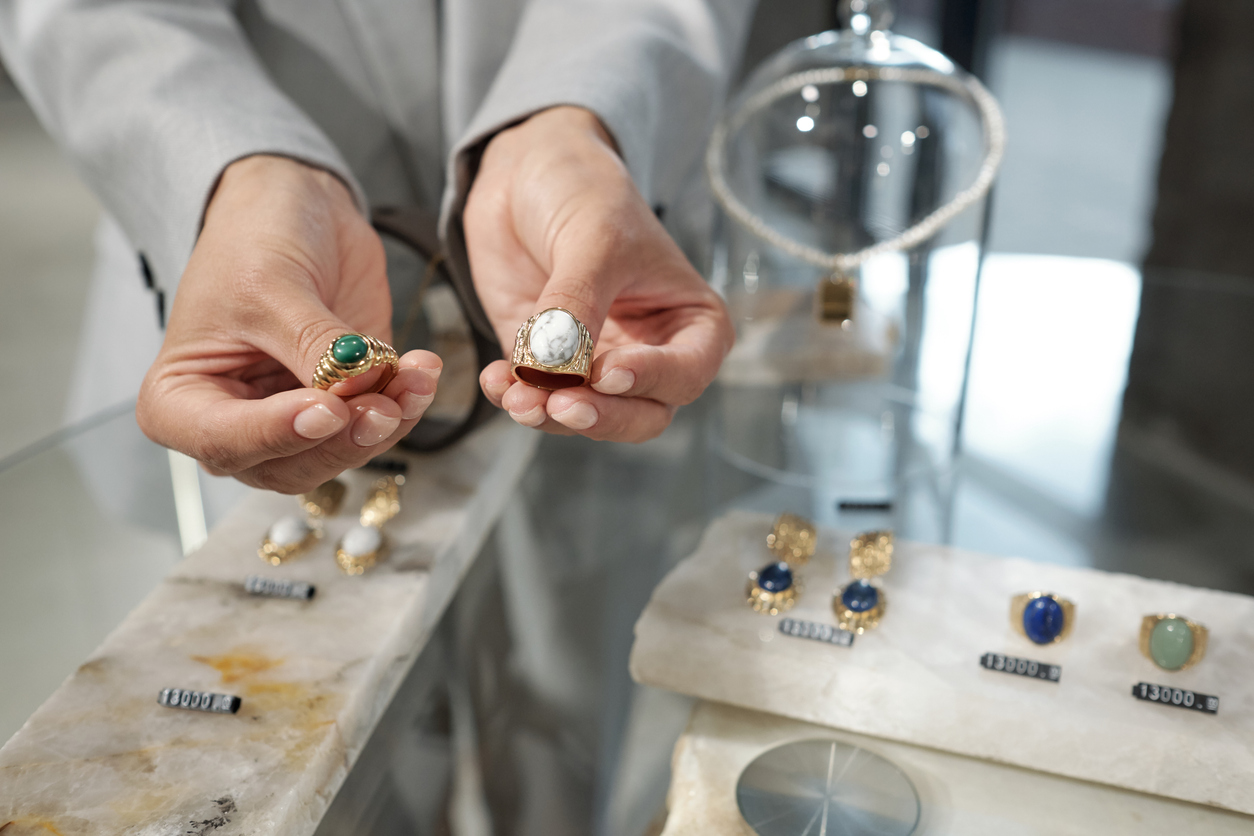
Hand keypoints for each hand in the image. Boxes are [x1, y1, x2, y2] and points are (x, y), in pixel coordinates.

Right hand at [137, 155, 441, 492]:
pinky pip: (378, 424)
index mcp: (182, 401)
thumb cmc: (253, 239)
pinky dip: (406, 404)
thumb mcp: (270, 285)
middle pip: (290, 464)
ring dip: (387, 422)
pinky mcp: (345, 405)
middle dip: (344, 438)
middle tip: (384, 405)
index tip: (326, 410)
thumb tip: (354, 391)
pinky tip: (422, 372)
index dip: (278, 434)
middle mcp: (236, 423)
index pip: (224, 442)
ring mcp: (293, 420)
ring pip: (342, 452)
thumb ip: (311, 347)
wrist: (299, 208)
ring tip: (416, 378)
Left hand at [464, 107, 733, 442]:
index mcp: (689, 322)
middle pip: (642, 414)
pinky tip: (495, 381)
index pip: (687, 373)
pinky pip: (536, 398)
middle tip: (561, 404)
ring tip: (517, 396)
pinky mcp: (545, 366)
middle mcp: (650, 353)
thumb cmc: (584, 192)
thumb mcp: (594, 240)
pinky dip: (515, 397)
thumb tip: (559, 364)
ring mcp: (596, 362)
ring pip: (586, 415)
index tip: (608, 371)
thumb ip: (579, 304)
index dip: (652, 380)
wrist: (525, 172)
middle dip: (600, 415)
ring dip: (550, 414)